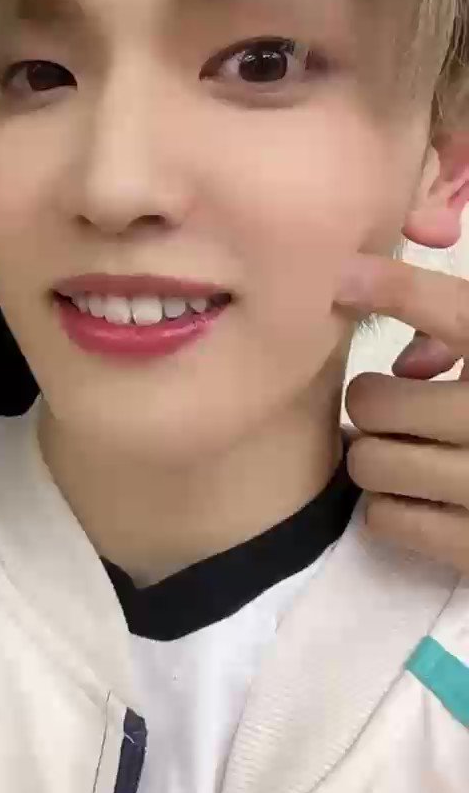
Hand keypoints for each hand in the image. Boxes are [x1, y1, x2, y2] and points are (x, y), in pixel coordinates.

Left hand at [337, 253, 468, 570]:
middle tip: (402, 416)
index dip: (395, 288)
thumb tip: (407, 361)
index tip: (337, 276)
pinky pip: (383, 516)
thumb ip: (457, 332)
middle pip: (373, 400)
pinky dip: (390, 509)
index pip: (456, 313)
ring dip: (377, 460)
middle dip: (376, 407)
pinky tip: (422, 499)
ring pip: (369, 461)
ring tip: (412, 458)